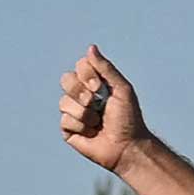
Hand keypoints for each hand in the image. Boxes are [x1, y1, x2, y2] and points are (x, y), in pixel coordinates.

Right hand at [59, 45, 149, 172]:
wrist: (127, 146)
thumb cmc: (129, 119)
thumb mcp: (122, 90)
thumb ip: (106, 68)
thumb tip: (91, 47)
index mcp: (95, 84)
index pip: (80, 66)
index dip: (87, 75)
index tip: (100, 87)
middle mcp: (82, 95)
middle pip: (66, 80)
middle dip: (82, 92)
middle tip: (96, 103)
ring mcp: (74, 112)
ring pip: (64, 102)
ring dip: (85, 113)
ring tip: (98, 123)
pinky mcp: (68, 129)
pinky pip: (65, 120)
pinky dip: (81, 126)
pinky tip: (92, 133)